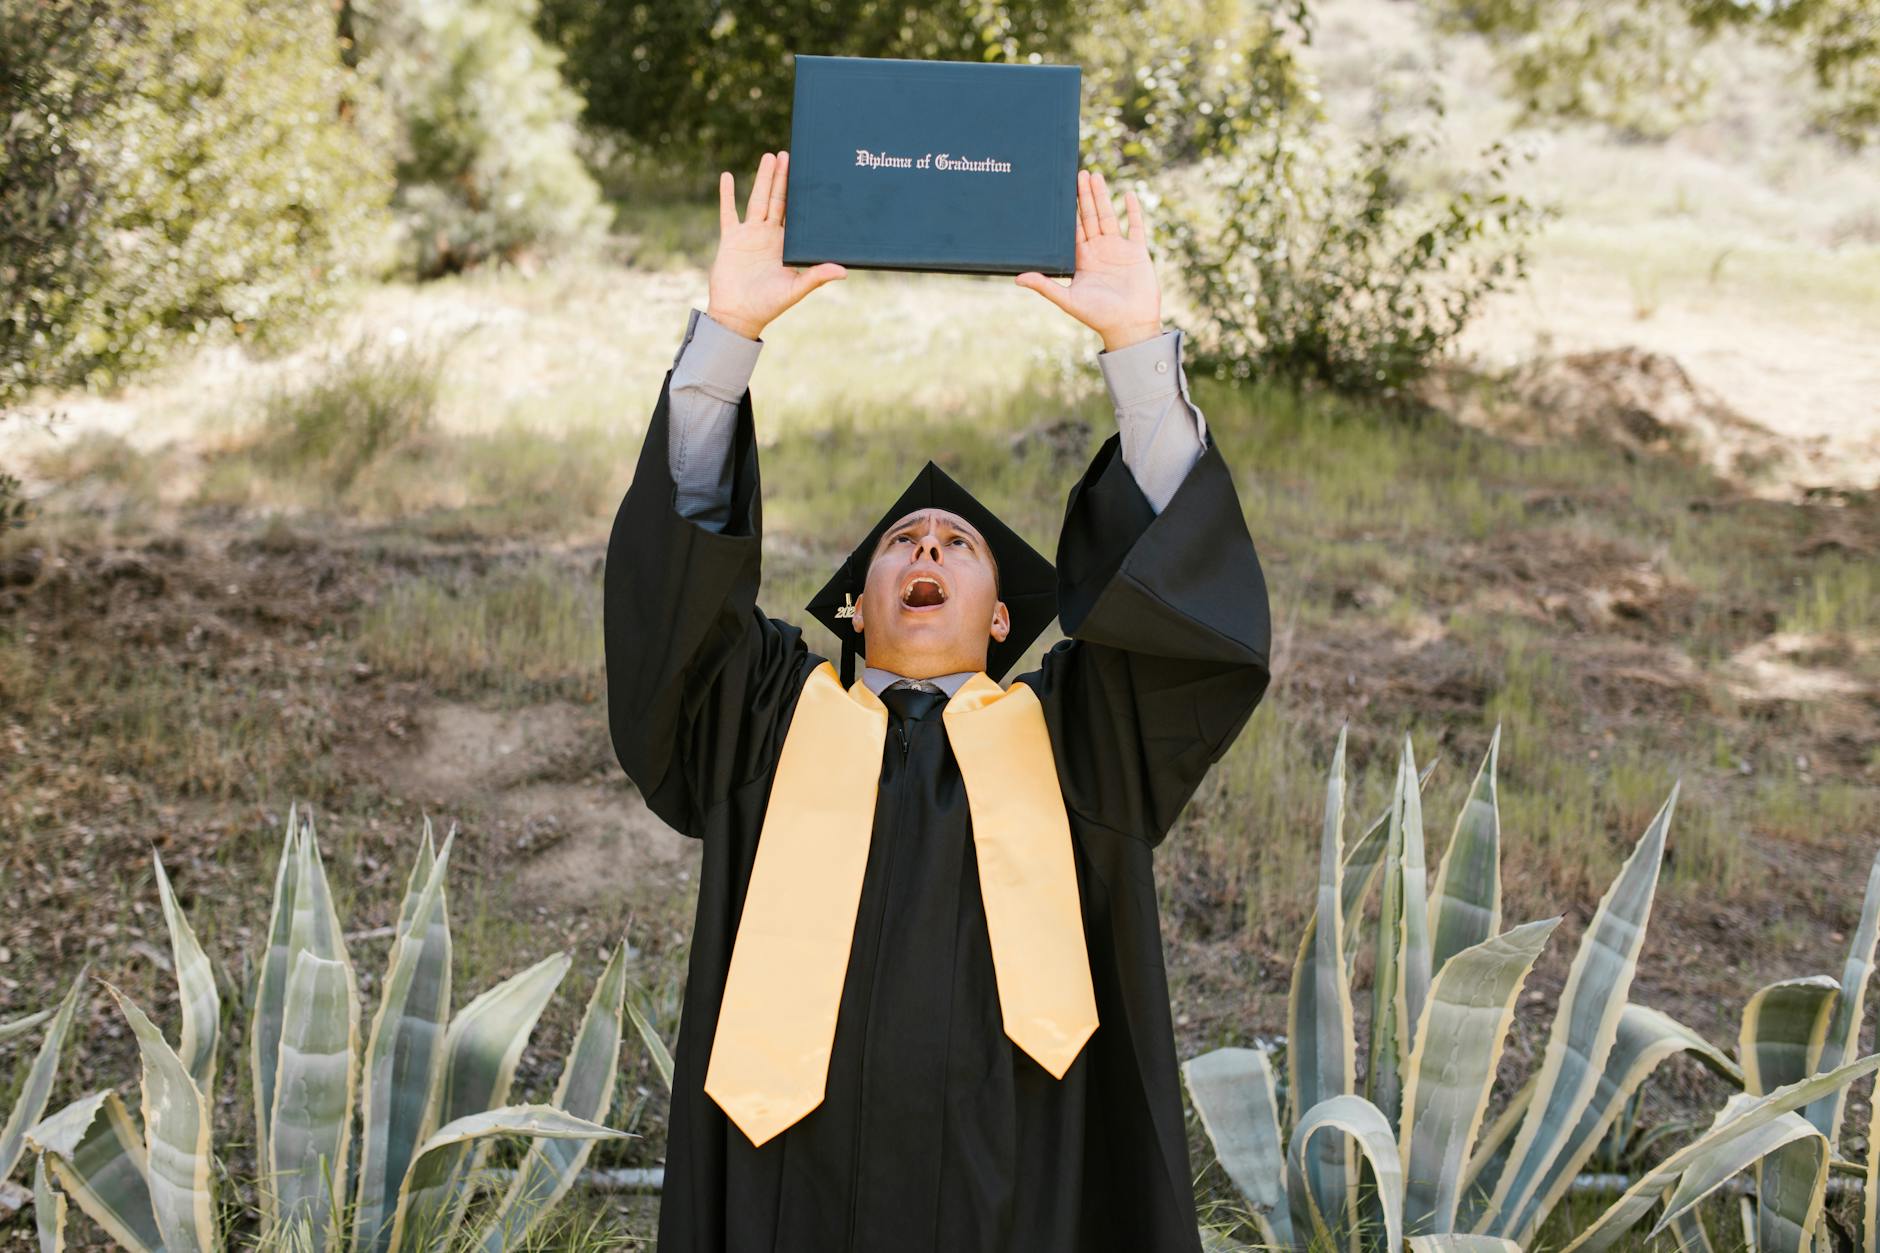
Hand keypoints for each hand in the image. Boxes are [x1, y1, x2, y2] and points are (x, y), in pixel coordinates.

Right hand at [705, 151, 847, 340]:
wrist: (737, 315)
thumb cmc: (768, 306)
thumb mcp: (795, 290)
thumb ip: (817, 277)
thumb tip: (844, 271)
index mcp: (787, 245)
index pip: (797, 214)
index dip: (801, 195)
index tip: (810, 174)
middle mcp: (769, 236)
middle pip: (778, 200)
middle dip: (783, 178)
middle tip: (789, 155)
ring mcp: (750, 235)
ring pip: (757, 200)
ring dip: (763, 179)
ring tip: (769, 157)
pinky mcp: (731, 239)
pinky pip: (728, 212)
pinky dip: (727, 195)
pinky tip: (727, 176)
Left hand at [1015, 169, 1161, 351]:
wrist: (1130, 326)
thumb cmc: (1098, 317)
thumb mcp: (1068, 300)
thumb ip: (1045, 287)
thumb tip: (1017, 279)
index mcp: (1082, 259)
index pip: (1072, 229)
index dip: (1068, 211)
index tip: (1060, 191)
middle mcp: (1099, 250)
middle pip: (1089, 217)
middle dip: (1084, 196)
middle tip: (1078, 173)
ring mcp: (1118, 249)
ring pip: (1109, 216)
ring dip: (1102, 197)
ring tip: (1095, 176)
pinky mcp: (1137, 252)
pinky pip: (1135, 226)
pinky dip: (1133, 210)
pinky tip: (1127, 194)